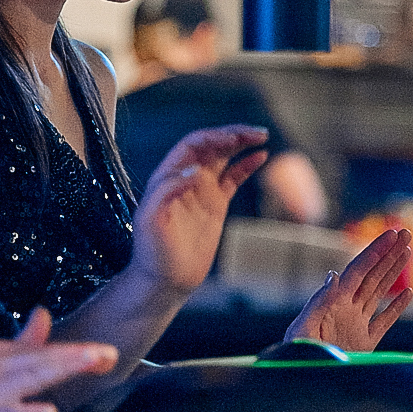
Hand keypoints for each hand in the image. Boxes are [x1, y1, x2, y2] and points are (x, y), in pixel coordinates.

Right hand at [0, 308, 117, 411]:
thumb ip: (23, 343)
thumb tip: (43, 312)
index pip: (44, 350)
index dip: (77, 352)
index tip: (109, 354)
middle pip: (42, 358)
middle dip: (77, 355)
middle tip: (109, 353)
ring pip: (31, 377)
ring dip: (62, 369)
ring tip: (91, 363)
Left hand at [129, 125, 269, 294]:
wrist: (166, 278)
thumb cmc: (152, 251)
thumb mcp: (151, 220)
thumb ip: (167, 191)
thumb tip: (194, 170)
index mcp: (167, 175)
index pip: (192, 145)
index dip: (213, 137)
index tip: (233, 139)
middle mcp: (185, 178)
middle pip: (211, 145)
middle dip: (233, 134)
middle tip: (256, 133)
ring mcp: (202, 189)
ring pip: (224, 157)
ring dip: (241, 143)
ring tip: (261, 137)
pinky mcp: (215, 204)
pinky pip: (233, 177)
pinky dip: (247, 165)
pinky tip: (261, 156)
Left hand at [285, 228, 412, 351]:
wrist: (301, 387)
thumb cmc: (295, 361)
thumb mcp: (302, 331)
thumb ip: (317, 304)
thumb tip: (333, 276)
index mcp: (332, 303)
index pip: (358, 270)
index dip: (376, 251)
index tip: (392, 234)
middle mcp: (345, 310)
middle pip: (371, 275)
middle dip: (388, 254)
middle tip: (406, 232)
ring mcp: (355, 325)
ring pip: (379, 292)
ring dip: (393, 272)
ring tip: (408, 252)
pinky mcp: (364, 345)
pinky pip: (384, 322)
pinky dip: (397, 307)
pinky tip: (408, 293)